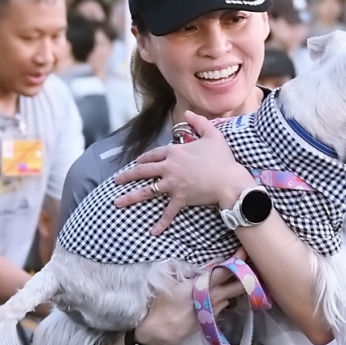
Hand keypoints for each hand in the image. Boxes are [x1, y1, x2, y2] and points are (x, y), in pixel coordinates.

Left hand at [112, 112, 254, 234]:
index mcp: (175, 151)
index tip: (137, 161)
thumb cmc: (222, 157)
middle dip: (127, 175)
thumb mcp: (212, 134)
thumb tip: (188, 112)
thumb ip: (199, 121)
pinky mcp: (180, 198)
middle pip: (143, 171)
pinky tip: (153, 232)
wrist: (229, 179)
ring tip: (117, 202)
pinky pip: (168, 212)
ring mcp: (173, 184)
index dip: (145, 157)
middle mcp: (170, 167)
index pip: (154, 154)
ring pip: (147, 190)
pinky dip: (161, 223)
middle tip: (116, 180)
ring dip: (131, 197)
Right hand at [132, 255, 247, 344]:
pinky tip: (222, 294)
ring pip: (233, 296)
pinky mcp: (213, 318)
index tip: (244, 251)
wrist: (161, 333)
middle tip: (249, 265)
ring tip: (238, 278)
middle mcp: (214, 297)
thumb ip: (177, 269)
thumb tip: (179, 260)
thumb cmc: (162, 306)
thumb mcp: (167, 283)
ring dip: (237, 287)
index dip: (237, 260)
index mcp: (203, 285)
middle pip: (239, 286)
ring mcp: (215, 309)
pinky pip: (225, 305)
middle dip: (247, 275)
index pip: (226, 271)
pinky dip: (226, 297)